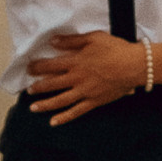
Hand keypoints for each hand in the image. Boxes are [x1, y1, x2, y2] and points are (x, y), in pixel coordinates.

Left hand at [26, 29, 145, 123]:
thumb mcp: (93, 38)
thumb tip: (53, 41)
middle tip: (28, 89)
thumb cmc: (115, 49)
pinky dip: (64, 118)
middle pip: (52, 84)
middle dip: (38, 87)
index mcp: (75, 62)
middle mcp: (76, 79)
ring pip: (60, 101)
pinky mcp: (94, 102)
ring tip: (33, 107)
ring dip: (45, 104)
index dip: (37, 67)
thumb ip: (71, 41)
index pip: (50, 65)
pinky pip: (76, 112)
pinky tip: (54, 122)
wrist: (133, 66)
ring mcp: (84, 92)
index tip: (28, 68)